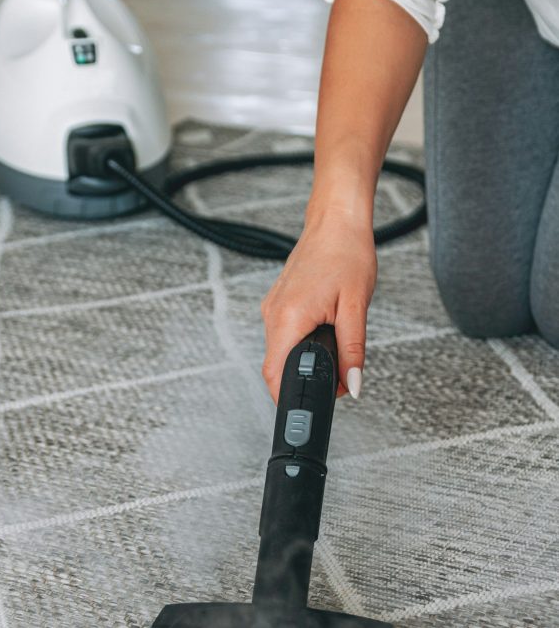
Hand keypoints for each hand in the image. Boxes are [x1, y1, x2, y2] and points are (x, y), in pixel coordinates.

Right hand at [260, 213, 376, 402]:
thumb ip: (352, 351)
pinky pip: (282, 335)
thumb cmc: (346, 253)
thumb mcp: (356, 308)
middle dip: (303, 380)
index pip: (274, 375)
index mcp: (288, 318)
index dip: (289, 397)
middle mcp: (273, 314)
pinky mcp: (277, 303)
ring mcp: (272, 308)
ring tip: (334, 344)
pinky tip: (323, 329)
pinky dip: (300, 343)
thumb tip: (353, 384)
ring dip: (303, 360)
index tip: (309, 406)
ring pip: (280, 352)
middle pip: (276, 367)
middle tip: (337, 378)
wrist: (336, 221)